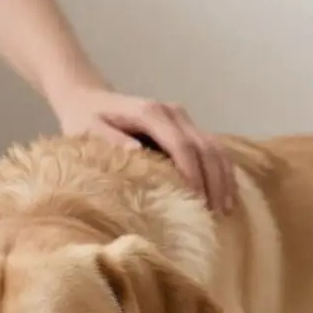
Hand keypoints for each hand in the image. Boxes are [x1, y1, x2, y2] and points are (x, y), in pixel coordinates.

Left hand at [52, 86, 236, 213]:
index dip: (192, 173)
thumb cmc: (85, 120)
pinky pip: (212, 148)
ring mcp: (183, 118)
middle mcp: (173, 112)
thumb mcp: (89, 130)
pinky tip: (226, 194)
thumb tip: (137, 153)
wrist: (89, 99)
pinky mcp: (186, 127)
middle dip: (213, 180)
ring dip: (223, 177)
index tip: (197, 201)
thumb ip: (111, 140)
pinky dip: (222, 171)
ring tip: (226, 209)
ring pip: (214, 146)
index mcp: (151, 113)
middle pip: (204, 146)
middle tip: (216, 212)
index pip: (180, 144)